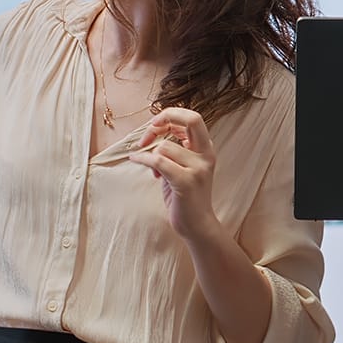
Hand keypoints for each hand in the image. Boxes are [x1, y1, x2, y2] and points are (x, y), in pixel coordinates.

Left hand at [127, 107, 220, 240]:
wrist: (198, 226)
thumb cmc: (186, 197)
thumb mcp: (184, 167)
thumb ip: (177, 148)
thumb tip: (156, 129)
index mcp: (207, 149)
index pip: (193, 118)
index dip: (171, 116)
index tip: (155, 125)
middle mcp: (206, 155)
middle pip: (192, 119)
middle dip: (166, 117)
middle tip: (150, 129)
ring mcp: (198, 168)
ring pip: (165, 146)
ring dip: (150, 154)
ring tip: (151, 168)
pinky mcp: (186, 182)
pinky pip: (158, 161)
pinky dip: (142, 158)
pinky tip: (135, 159)